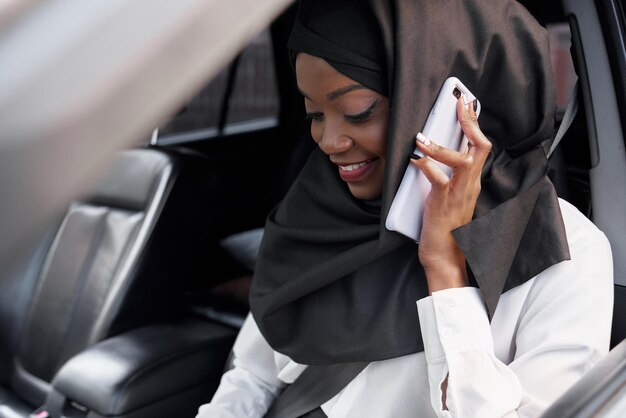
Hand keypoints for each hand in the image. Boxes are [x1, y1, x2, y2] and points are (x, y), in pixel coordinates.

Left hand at [410, 98, 491, 292]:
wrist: (445, 258)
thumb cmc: (443, 229)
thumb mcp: (446, 197)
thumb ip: (443, 178)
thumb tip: (429, 158)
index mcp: (471, 183)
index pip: (480, 148)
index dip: (474, 124)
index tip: (466, 105)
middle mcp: (470, 186)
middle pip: (481, 147)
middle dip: (470, 122)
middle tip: (459, 103)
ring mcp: (459, 194)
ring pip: (464, 161)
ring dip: (442, 146)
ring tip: (422, 137)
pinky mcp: (444, 203)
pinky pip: (438, 180)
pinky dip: (426, 166)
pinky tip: (415, 159)